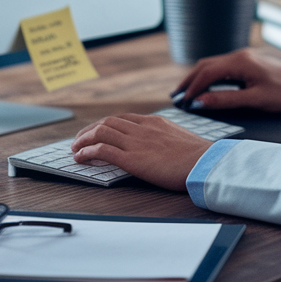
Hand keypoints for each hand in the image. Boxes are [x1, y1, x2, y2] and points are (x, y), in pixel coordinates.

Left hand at [71, 114, 209, 190]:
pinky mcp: (132, 158)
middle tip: (80, 140)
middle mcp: (142, 128)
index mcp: (154, 122)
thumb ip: (166, 139)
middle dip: (89, 130)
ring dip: (83, 140)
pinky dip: (87, 152)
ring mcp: (136, 142)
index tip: (97, 132)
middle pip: (107, 122)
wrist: (204, 163)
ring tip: (75, 148)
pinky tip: (80, 158)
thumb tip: (163, 148)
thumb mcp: (180, 140)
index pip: (122, 118)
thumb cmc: (198, 157)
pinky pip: (102, 150)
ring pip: (100, 132)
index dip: (105, 125)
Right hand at [175, 46, 280, 111]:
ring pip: (212, 65)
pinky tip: (205, 86)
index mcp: (240, 62)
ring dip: (197, 78)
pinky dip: (208, 76)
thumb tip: (200, 102)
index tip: (183, 102)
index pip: (207, 73)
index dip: (192, 88)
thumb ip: (226, 100)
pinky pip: (221, 67)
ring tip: (185, 92)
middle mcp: (239, 56)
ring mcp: (243, 57)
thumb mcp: (255, 100)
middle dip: (189, 81)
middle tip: (175, 96)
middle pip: (205, 66)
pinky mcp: (247, 62)